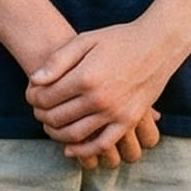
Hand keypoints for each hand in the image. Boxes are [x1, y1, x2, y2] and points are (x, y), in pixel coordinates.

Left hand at [25, 19, 185, 156]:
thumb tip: (35, 80)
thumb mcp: (86, 40)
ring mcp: (114, 113)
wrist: (158, 44)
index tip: (31, 95)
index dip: (32, 98)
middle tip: (38, 110)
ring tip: (51, 125)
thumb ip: (58, 60)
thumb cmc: (119, 39)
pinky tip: (70, 149)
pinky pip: (101, 145)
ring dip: (56, 133)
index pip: (45, 98)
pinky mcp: (128, 121)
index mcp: (85, 77)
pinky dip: (83, 152)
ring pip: (74, 135)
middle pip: (56, 118)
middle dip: (40, 115)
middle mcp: (98, 98)